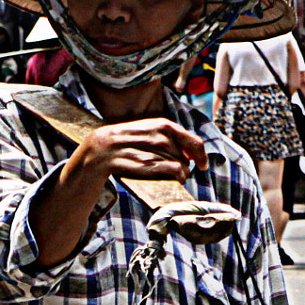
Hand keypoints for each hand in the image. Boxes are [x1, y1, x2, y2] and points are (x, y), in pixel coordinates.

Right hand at [71, 117, 207, 183]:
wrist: (101, 148)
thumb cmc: (128, 141)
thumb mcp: (149, 131)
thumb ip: (171, 137)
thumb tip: (193, 153)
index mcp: (162, 125)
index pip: (192, 141)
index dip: (201, 154)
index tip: (203, 164)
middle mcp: (159, 136)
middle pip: (186, 156)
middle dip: (186, 165)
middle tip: (180, 170)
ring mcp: (152, 151)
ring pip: (180, 165)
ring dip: (180, 173)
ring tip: (171, 175)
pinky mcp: (146, 165)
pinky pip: (172, 172)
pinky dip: (176, 177)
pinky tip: (172, 179)